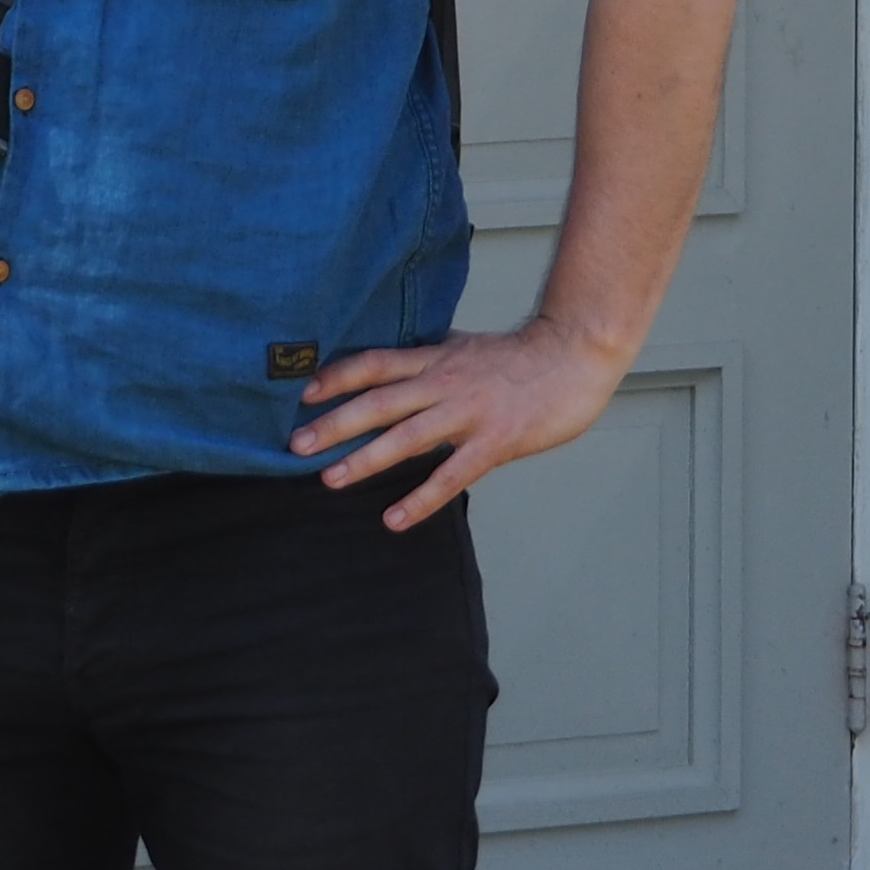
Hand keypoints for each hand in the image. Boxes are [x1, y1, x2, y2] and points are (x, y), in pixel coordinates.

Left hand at [288, 316, 628, 528]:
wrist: (574, 356)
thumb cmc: (520, 358)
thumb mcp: (465, 349)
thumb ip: (431, 363)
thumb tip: (395, 373)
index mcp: (435, 360)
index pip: (375, 364)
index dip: (337, 377)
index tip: (303, 393)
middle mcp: (444, 383)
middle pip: (379, 401)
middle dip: (335, 423)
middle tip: (296, 446)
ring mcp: (469, 412)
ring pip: (406, 436)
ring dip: (365, 459)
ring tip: (330, 479)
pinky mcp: (495, 441)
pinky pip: (451, 474)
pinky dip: (420, 498)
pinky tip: (394, 519)